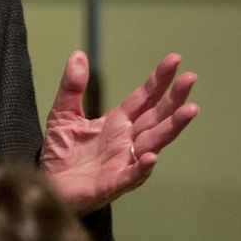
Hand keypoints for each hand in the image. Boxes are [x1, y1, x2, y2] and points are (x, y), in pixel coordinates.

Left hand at [41, 51, 198, 214]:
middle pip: (156, 117)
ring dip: (172, 127)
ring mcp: (124, 161)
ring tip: (190, 110)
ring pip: (154, 142)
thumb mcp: (63, 114)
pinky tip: (152, 156)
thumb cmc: (61, 153)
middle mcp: (128, 140)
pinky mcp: (114, 183)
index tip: (174, 59)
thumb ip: (72, 87)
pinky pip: (133, 175)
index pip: (144, 98)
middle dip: (174, 98)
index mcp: (118, 122)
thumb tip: (77, 54)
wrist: (50, 187)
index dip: (159, 80)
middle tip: (190, 78)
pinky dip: (143, 166)